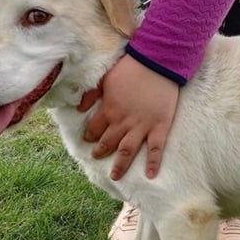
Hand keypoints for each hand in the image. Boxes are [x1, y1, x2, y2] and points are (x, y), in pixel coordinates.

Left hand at [78, 55, 178, 180]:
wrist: (157, 63)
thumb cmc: (130, 68)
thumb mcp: (104, 78)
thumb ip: (91, 94)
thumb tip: (79, 107)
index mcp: (108, 110)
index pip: (94, 129)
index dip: (90, 136)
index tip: (89, 139)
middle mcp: (122, 122)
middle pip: (108, 143)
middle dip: (101, 152)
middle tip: (97, 157)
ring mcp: (142, 126)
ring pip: (128, 151)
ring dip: (120, 165)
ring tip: (115, 176)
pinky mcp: (160, 126)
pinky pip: (156, 149)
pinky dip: (153, 163)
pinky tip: (150, 175)